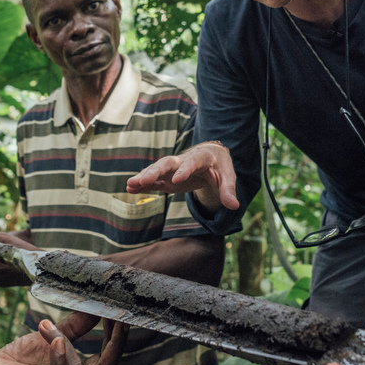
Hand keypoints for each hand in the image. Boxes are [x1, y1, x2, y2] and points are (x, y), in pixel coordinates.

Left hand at [0, 312, 126, 364]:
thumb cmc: (17, 359)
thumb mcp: (49, 337)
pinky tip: (55, 341)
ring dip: (66, 342)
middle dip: (114, 342)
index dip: (118, 338)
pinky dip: (58, 360)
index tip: (121, 312)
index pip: (107, 360)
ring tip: (48, 325)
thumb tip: (97, 306)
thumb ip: (73, 326)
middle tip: (116, 315)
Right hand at [125, 142, 239, 210]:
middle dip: (155, 171)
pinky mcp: (167, 177)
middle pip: (167, 163)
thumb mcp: (228, 177)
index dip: (185, 170)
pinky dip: (143, 184)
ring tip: (129, 185)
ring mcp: (173, 168)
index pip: (192, 162)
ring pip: (156, 170)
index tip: (177, 180)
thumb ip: (228, 191)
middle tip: (143, 180)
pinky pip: (154, 180)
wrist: (212, 157)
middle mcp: (183, 160)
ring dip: (143, 177)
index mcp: (201, 157)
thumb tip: (234, 207)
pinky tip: (130, 189)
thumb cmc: (221, 167)